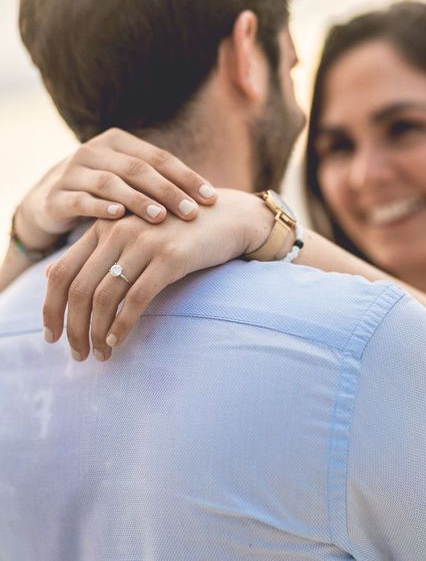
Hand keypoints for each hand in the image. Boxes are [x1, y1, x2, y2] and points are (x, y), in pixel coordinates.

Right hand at [15, 128, 216, 251]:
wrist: (49, 201)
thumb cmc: (104, 193)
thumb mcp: (130, 181)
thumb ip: (160, 182)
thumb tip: (212, 198)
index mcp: (118, 142)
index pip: (159, 157)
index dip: (187, 177)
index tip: (211, 199)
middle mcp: (94, 150)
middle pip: (138, 169)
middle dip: (168, 191)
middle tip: (192, 212)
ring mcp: (73, 171)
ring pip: (110, 183)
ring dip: (137, 200)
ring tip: (160, 217)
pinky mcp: (57, 195)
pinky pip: (81, 200)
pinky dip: (101, 208)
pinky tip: (120, 218)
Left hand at [43, 189, 273, 360]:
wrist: (228, 217)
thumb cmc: (176, 229)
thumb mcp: (131, 231)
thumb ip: (93, 249)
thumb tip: (49, 274)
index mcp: (103, 224)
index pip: (61, 271)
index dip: (50, 308)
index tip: (51, 336)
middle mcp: (118, 229)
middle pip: (78, 289)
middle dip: (73, 329)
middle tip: (77, 354)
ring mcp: (144, 242)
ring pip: (104, 297)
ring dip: (96, 333)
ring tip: (100, 355)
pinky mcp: (170, 257)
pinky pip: (136, 299)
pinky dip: (122, 325)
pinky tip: (118, 341)